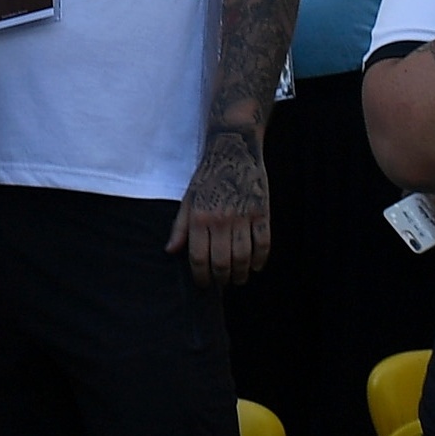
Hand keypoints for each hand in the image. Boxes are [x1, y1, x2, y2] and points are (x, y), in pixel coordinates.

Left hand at [166, 127, 271, 288]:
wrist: (233, 150)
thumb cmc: (207, 177)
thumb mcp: (187, 199)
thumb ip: (180, 227)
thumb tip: (170, 251)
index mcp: (199, 216)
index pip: (198, 257)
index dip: (200, 276)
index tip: (202, 283)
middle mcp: (220, 219)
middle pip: (222, 262)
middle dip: (221, 279)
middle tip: (221, 284)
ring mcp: (243, 217)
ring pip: (243, 258)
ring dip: (240, 274)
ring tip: (237, 279)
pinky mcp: (262, 213)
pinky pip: (264, 244)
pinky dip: (260, 260)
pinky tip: (256, 266)